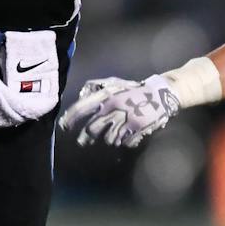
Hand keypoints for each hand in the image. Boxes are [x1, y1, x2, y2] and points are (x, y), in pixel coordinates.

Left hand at [60, 74, 179, 149]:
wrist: (160, 94)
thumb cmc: (133, 89)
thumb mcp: (113, 83)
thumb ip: (96, 88)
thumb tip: (81, 95)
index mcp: (106, 95)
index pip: (83, 107)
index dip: (71, 118)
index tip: (64, 127)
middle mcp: (113, 107)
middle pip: (93, 128)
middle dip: (86, 137)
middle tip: (83, 142)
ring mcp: (125, 119)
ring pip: (108, 138)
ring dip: (108, 139)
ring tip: (111, 136)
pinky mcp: (137, 129)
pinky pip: (124, 142)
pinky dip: (123, 141)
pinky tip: (126, 135)